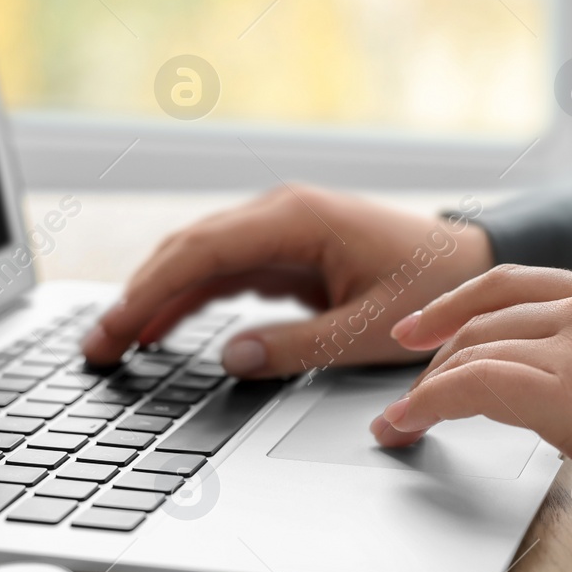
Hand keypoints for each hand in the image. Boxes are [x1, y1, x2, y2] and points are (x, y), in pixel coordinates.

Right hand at [80, 186, 493, 376]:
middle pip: (189, 250)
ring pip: (199, 261)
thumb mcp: (367, 330)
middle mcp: (281, 214)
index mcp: (298, 219)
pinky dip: (188, 299)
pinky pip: (224, 274)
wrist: (473, 268)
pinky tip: (159, 329)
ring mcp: (281, 231)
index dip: (150, 288)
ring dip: (155, 298)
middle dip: (138, 295)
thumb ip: (297, 345)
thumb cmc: (432, 290)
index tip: (117, 325)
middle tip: (97, 344)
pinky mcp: (287, 253)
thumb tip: (231, 356)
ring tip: (115, 343)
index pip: (203, 250)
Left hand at [370, 266, 571, 540]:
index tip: (423, 333)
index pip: (517, 288)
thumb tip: (560, 410)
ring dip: (425, 387)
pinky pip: (475, 385)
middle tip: (404, 386)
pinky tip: (404, 427)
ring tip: (397, 421)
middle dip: (433, 352)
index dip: (458, 310)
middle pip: (483, 315)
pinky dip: (427, 404)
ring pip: (473, 347)